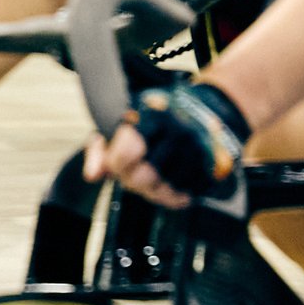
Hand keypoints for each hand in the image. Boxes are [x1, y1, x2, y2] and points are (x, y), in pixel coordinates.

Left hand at [84, 78, 250, 208]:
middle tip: (134, 174)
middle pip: (144, 177)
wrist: (208, 109)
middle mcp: (178, 132)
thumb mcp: (125, 120)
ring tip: (152, 178)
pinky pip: (185, 195)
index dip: (116, 163)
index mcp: (154, 115)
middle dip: (133, 181)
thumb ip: (102, 146)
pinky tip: (170, 182)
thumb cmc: (159, 116)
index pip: (127, 151)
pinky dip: (173, 195)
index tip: (116, 162)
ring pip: (164, 191)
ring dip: (153, 191)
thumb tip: (92, 175)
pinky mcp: (211, 167)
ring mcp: (197, 151)